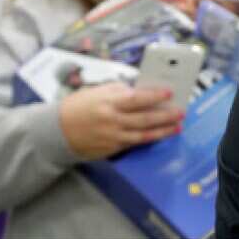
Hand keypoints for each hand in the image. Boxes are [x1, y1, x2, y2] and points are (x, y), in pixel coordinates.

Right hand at [57, 82, 183, 159]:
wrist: (58, 130)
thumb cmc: (79, 106)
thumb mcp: (97, 92)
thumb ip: (119, 91)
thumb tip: (142, 90)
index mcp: (108, 102)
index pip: (136, 98)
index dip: (154, 96)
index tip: (169, 92)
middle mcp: (112, 120)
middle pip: (144, 118)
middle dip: (165, 115)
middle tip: (181, 111)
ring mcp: (113, 136)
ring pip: (143, 134)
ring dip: (163, 131)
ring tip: (177, 126)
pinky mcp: (113, 148)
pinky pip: (135, 142)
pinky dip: (149, 139)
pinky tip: (160, 135)